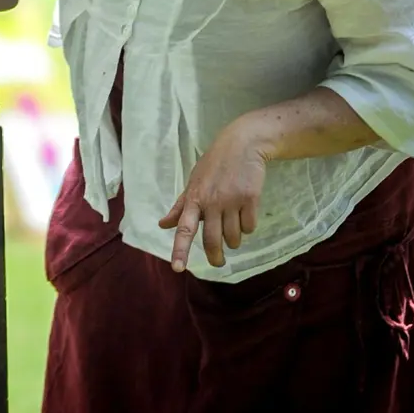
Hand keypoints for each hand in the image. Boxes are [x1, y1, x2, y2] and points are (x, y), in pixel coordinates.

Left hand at [158, 121, 268, 271]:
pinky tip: (245, 212)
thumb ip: (180, 207)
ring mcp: (232, 200)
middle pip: (213, 241)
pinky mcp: (251, 199)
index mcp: (194, 198)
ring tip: (233, 226)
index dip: (180, 250)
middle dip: (216, 257)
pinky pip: (249, 227)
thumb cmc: (214, 164)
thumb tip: (162, 225)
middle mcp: (212, 202)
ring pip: (234, 238)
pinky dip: (248, 226)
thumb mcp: (194, 182)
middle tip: (218, 261)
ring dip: (234, 239)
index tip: (177, 269)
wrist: (242, 144)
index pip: (185, 229)